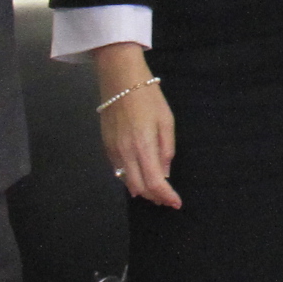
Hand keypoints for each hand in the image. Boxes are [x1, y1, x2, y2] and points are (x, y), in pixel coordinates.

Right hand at [92, 42, 180, 207]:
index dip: (165, 196)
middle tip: (167, 199)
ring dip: (142, 190)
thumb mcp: (166, 121)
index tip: (176, 203)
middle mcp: (125, 153)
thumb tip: (165, 173)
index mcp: (143, 146)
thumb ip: (166, 149)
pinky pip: (119, 170)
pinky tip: (141, 176)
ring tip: (157, 192)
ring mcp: (113, 150)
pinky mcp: (106, 146)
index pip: (154, 182)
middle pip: (138, 188)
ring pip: (126, 181)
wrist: (120, 79)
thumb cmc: (148, 97)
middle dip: (154, 197)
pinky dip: (131, 178)